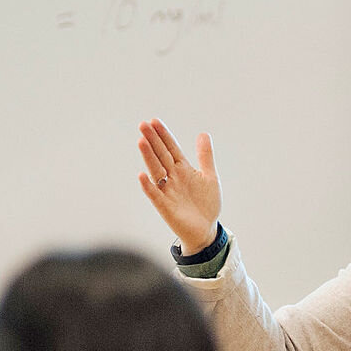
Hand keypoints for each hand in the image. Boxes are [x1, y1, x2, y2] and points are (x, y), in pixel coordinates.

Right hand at [137, 118, 220, 252]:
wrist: (206, 229)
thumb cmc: (206, 204)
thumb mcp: (209, 176)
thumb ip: (205, 156)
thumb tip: (203, 133)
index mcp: (183, 169)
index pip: (171, 148)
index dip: (164, 135)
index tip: (154, 121)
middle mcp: (172, 177)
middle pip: (161, 156)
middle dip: (153, 140)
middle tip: (143, 125)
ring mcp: (167, 191)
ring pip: (156, 170)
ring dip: (148, 157)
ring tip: (141, 141)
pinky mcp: (165, 207)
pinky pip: (155, 195)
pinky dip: (148, 185)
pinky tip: (142, 175)